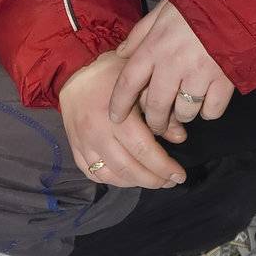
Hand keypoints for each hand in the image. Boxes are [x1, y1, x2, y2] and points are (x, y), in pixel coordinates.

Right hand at [58, 50, 187, 189]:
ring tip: (153, 181)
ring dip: (135, 183)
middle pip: (128, 168)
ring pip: (111, 175)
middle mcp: (97, 132)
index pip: (143, 150)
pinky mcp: (74, 148)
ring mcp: (83, 143)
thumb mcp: (140, 84)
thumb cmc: (112, 74)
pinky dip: (113, 180)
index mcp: (116, 115)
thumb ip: (160, 111)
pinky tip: (129, 178)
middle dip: (153, 179)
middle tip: (170, 181)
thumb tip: (180, 138)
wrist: (75, 73)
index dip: (164, 167)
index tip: (180, 174)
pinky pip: (93, 174)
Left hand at [109, 0, 234, 138]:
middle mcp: (173, 65)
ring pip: (184, 113)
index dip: (119, 103)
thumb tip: (122, 54)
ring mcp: (199, 75)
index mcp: (155, 47)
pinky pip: (211, 111)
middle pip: (156, 106)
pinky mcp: (224, 81)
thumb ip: (140, 34)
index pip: (129, 82)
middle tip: (157, 124)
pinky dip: (208, 111)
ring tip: (185, 107)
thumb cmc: (196, 3)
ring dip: (182, 115)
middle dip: (154, 121)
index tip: (116, 117)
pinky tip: (207, 101)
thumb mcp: (161, 11)